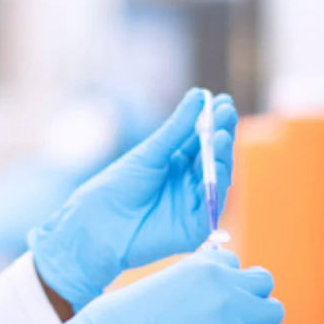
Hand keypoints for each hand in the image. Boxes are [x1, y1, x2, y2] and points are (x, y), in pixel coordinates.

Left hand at [28, 88, 236, 308]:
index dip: (214, 121)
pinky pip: (212, 204)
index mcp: (177, 162)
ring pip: (217, 178)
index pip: (203, 139)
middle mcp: (189, 182)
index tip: (222, 100)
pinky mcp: (196, 227)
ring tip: (222, 135)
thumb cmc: (117, 188)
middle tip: (226, 112)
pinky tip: (217, 164)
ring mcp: (194, 204)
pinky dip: (216, 184)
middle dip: (222, 134)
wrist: (97, 226)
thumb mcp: (150, 153)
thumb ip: (177, 129)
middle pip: (214, 156)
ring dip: (222, 156)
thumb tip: (198, 95)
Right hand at [47, 250, 282, 323]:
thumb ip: (188, 288)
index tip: (215, 300)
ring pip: (274, 312)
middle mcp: (223, 282)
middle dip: (251, 299)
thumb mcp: (158, 287)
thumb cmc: (119, 322)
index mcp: (201, 264)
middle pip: (262, 282)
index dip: (227, 284)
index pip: (233, 264)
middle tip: (231, 320)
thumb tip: (197, 306)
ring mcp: (234, 314)